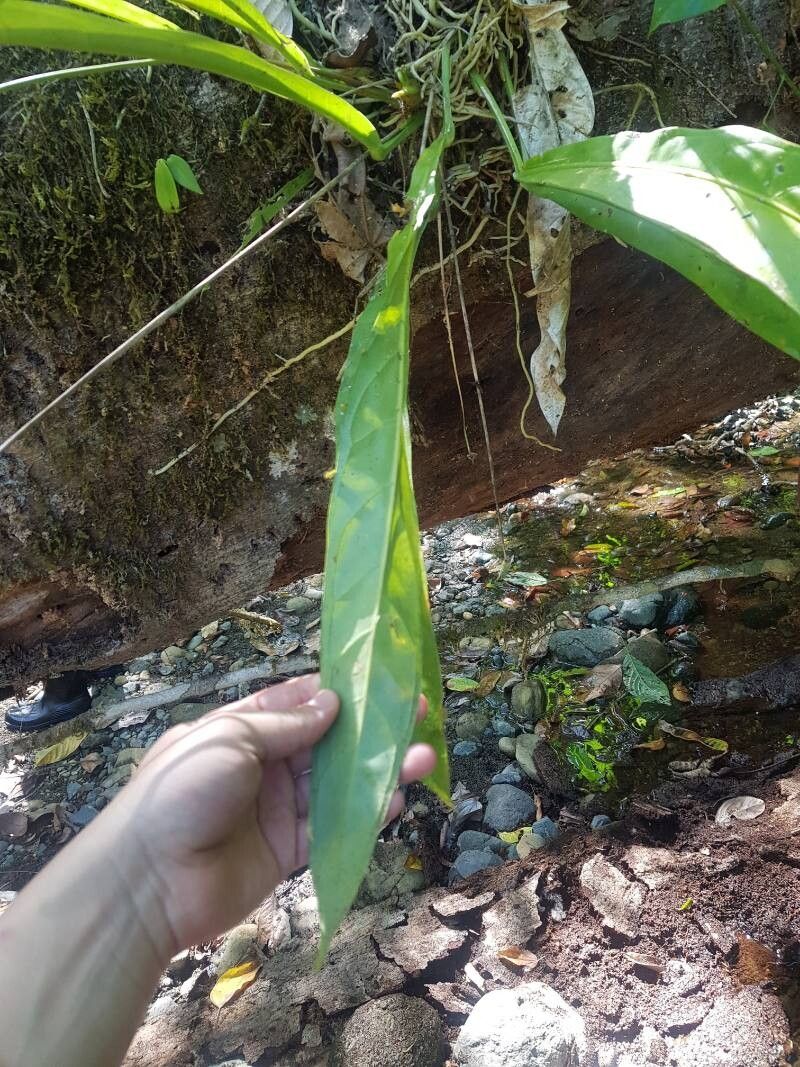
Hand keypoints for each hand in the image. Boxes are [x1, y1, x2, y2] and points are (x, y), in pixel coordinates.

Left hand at [109, 673, 435, 952]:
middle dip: (370, 731)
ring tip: (421, 757)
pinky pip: (332, 830)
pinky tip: (394, 801)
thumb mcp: (229, 737)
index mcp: (242, 730)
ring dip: (379, 772)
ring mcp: (277, 810)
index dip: (336, 693)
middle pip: (326, 744)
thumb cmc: (182, 792)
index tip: (379, 680)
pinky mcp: (287, 852)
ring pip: (337, 786)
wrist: (147, 882)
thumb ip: (284, 723)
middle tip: (418, 713)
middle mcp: (263, 767)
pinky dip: (364, 816)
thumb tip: (331, 702)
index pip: (295, 704)